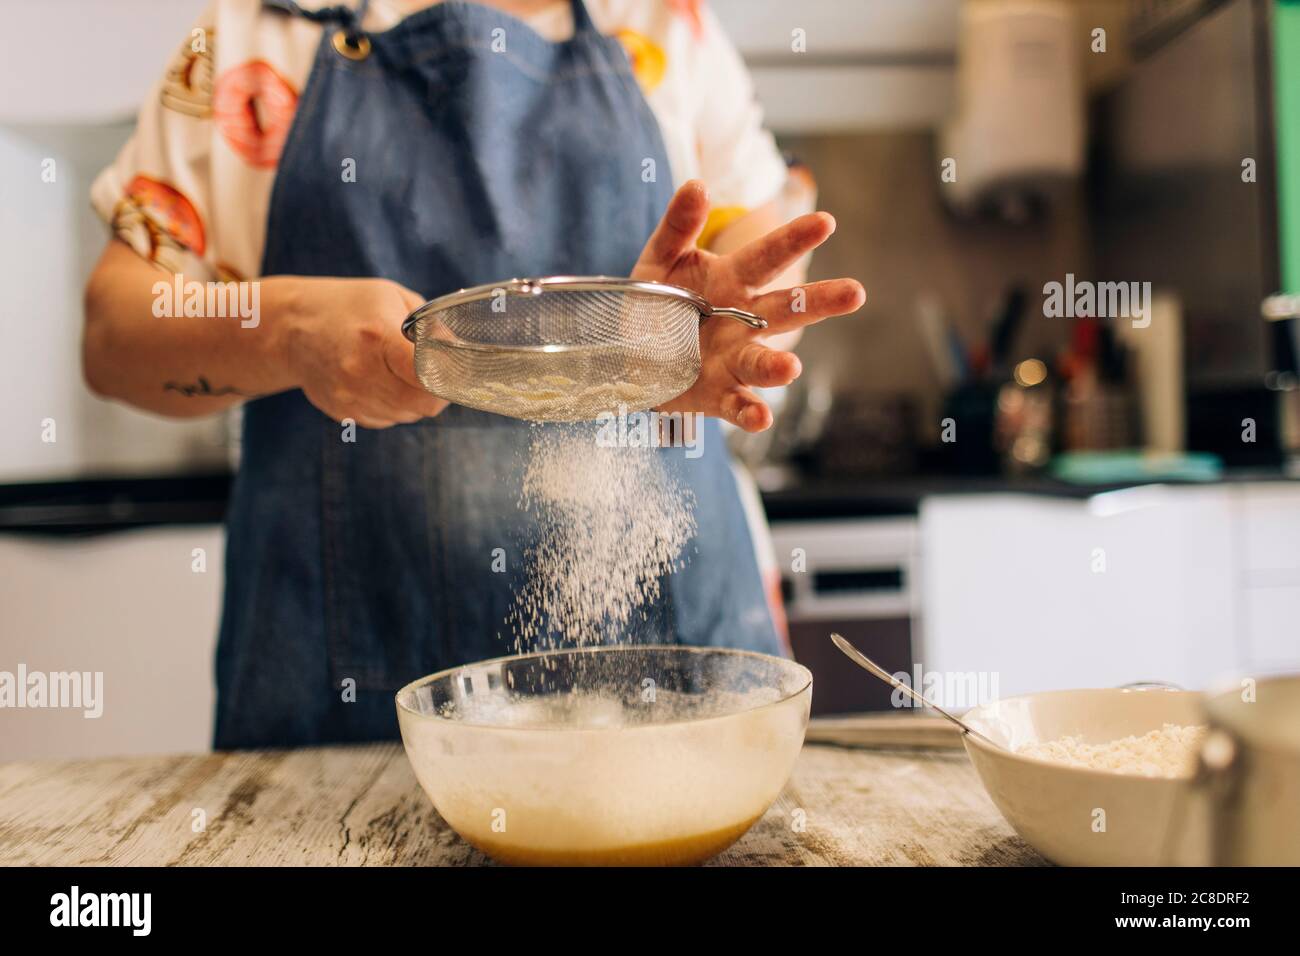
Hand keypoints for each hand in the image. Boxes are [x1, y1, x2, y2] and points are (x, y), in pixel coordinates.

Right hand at [279, 277, 448, 427]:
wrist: (289, 328)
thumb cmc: (346, 307)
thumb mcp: (391, 297)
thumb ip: (430, 324)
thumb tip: (460, 350)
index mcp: (378, 337)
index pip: (428, 374)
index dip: (450, 376)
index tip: (457, 368)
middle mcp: (362, 372)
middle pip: (423, 404)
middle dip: (439, 393)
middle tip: (438, 375)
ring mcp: (350, 397)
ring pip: (407, 416)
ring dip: (417, 401)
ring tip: (406, 375)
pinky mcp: (343, 413)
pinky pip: (386, 420)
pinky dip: (395, 407)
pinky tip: (382, 383)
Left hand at [632, 180, 864, 431]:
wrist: (624, 355)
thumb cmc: (652, 303)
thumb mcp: (659, 259)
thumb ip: (678, 226)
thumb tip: (697, 185)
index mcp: (732, 280)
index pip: (769, 256)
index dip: (794, 240)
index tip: (825, 222)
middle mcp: (742, 320)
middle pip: (787, 309)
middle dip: (821, 302)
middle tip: (856, 292)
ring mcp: (733, 359)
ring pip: (764, 361)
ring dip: (779, 365)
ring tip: (791, 367)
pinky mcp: (718, 394)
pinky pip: (738, 404)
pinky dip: (750, 413)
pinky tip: (761, 419)